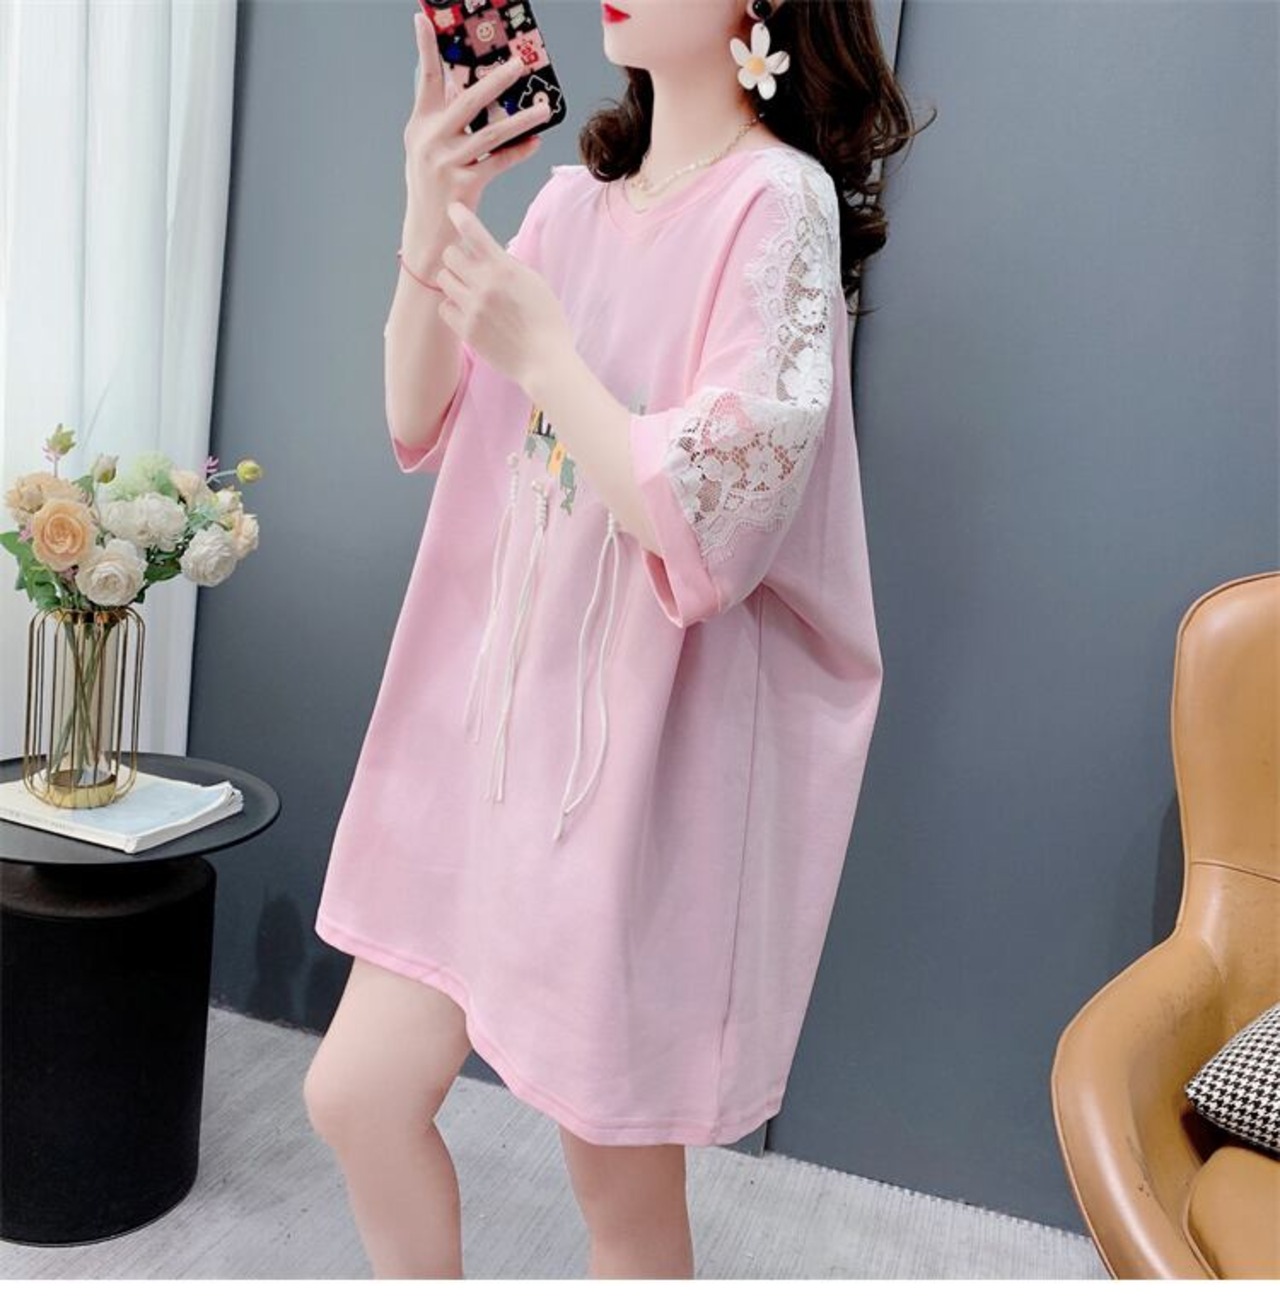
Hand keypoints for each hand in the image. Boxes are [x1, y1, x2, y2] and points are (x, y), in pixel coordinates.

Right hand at [402, 12, 549, 261]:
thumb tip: (459, 81)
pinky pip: (498, 162)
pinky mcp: (464, 185)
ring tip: (543, 108)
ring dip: (520, 120)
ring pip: (491, 133)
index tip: (422, 18)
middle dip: (496, 81)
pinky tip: (535, 144)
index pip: (425, 78)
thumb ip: (441, 116)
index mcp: (420, 125)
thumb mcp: (426, 148)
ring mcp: (447, 163)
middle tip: (519, 64)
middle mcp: (431, 140)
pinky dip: (518, 152)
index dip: (424, 47)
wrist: (428, 233)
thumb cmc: (431, 187)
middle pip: (468, 101)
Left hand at [433, 199, 573, 396]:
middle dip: (457, 257)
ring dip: (453, 281)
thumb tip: (489, 254)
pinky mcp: (466, 330)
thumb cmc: (547, 321)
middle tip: (467, 266)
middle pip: (449, 254)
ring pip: (443, 279)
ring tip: (467, 291)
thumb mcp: (535, 283)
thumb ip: (509, 266)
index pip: (472, 231)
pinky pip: (444, 307)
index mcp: (503, 268)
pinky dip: (452, 306)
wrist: (544, 360)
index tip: (453, 209)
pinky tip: (466, 311)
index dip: (459, 216)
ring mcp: (472, 308)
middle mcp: (484, 285)